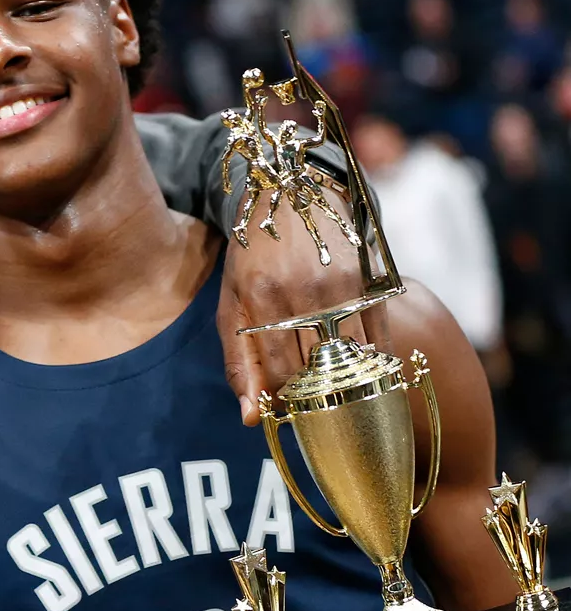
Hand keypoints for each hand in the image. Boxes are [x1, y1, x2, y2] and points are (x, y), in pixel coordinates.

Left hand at [217, 209, 370, 425]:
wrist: (292, 191)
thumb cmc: (252, 254)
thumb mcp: (231, 301)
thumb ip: (238, 360)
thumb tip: (249, 419)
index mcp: (261, 296)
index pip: (279, 372)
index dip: (283, 399)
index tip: (285, 408)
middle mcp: (303, 291)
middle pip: (317, 369)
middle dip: (314, 396)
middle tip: (313, 407)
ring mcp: (341, 285)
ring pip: (352, 359)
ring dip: (346, 385)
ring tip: (337, 395)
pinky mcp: (370, 280)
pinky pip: (379, 339)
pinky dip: (374, 365)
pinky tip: (365, 377)